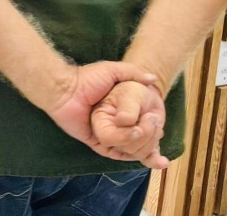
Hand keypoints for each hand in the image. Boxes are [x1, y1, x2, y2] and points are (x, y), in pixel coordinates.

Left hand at [41, 62, 163, 162]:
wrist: (65, 89)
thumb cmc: (87, 78)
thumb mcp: (113, 71)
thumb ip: (133, 73)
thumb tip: (153, 79)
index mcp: (118, 110)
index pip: (139, 124)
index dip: (152, 129)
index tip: (161, 130)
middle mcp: (113, 123)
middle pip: (136, 139)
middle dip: (150, 142)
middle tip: (159, 136)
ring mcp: (105, 133)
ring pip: (128, 148)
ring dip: (142, 147)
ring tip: (153, 143)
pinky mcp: (96, 142)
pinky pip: (114, 153)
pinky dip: (126, 154)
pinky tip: (140, 151)